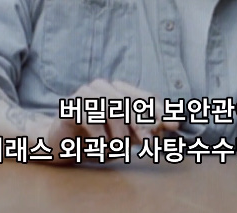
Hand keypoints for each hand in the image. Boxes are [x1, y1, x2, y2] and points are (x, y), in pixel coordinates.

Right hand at [46, 79, 178, 159]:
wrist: (62, 143)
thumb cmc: (96, 138)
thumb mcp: (125, 136)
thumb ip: (145, 130)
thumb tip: (172, 125)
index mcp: (119, 90)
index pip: (146, 97)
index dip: (160, 111)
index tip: (174, 125)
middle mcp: (103, 87)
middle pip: (130, 103)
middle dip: (142, 125)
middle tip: (148, 144)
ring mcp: (86, 93)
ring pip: (111, 109)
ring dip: (118, 134)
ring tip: (117, 149)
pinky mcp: (70, 105)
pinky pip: (90, 117)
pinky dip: (99, 135)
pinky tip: (101, 146)